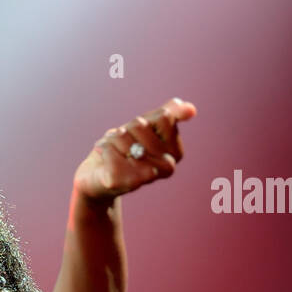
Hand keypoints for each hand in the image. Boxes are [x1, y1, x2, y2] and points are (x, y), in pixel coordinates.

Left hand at [73, 98, 196, 203]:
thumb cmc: (126, 147)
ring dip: (112, 140)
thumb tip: (192, 109)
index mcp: (176, 153)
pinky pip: (109, 150)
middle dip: (127, 130)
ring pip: (123, 136)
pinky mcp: (122, 182)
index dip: (146, 120)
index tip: (139, 135)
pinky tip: (105, 159)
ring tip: (114, 151)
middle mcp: (166, 168)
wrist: (100, 175)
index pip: (164, 117)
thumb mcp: (149, 126)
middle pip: (141, 125)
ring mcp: (145, 178)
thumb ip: (171, 114)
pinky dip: (103, 149)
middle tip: (123, 145)